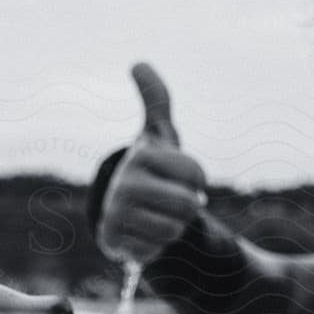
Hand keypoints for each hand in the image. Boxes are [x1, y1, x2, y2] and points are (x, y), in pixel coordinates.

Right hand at [95, 63, 208, 266]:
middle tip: (169, 200)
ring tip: (157, 215)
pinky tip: (144, 233)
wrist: (123, 208)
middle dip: (187, 206)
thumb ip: (156, 100)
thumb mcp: (157, 135)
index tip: (178, 176)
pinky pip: (158, 251)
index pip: (197, 174)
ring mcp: (118, 217)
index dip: (196, 179)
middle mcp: (124, 185)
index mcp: (141, 157)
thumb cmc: (150, 169)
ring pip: (176, 230)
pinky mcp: (117, 245)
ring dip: (174, 226)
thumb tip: (138, 62)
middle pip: (188, 205)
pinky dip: (157, 246)